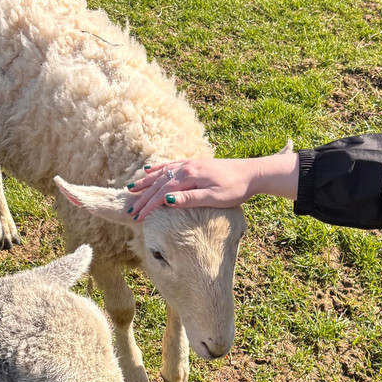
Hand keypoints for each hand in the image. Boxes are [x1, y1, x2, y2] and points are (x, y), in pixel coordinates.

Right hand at [128, 152, 299, 221]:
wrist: (252, 173)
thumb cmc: (236, 189)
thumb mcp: (214, 198)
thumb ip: (190, 199)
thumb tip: (167, 201)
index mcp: (189, 177)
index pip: (162, 193)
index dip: (148, 206)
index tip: (138, 218)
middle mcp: (186, 168)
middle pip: (158, 183)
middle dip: (143, 197)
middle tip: (130, 210)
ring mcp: (189, 164)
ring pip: (161, 173)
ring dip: (145, 182)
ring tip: (131, 190)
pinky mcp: (194, 164)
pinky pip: (169, 165)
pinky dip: (157, 169)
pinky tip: (150, 170)